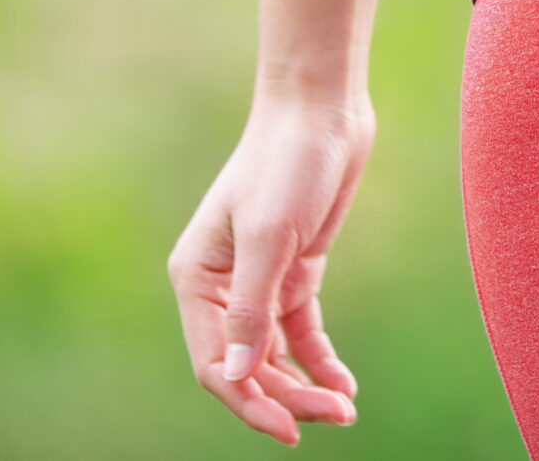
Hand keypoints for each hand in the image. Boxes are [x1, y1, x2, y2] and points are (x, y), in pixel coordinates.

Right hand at [168, 95, 375, 443]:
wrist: (321, 110)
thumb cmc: (286, 164)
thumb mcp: (268, 237)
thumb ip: (253, 309)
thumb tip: (238, 377)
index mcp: (196, 279)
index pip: (215, 364)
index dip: (248, 402)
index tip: (289, 430)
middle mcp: (221, 286)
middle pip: (248, 365)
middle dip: (286, 397)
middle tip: (334, 417)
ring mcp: (259, 280)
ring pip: (276, 355)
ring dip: (304, 385)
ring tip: (343, 407)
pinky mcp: (294, 270)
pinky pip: (300, 331)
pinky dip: (319, 359)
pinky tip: (342, 382)